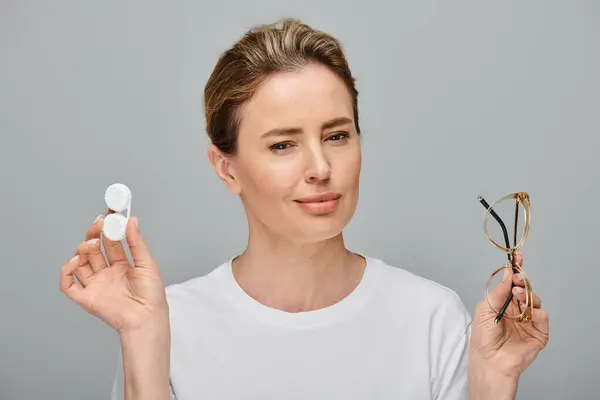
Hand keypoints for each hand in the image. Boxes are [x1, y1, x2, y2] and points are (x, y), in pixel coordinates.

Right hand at [60, 214, 167, 335]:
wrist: (147, 318)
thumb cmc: (152, 295)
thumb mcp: (147, 263)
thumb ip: (137, 242)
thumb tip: (131, 220)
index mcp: (121, 265)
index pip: (111, 241)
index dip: (108, 227)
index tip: (109, 213)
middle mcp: (106, 273)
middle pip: (94, 249)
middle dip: (94, 234)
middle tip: (99, 223)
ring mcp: (95, 285)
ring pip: (80, 262)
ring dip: (83, 249)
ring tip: (93, 244)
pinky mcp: (86, 298)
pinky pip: (68, 284)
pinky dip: (66, 271)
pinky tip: (76, 261)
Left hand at [469, 254, 548, 378]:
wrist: (490, 360)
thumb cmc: (483, 337)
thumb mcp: (485, 308)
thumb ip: (498, 291)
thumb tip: (508, 273)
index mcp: (503, 303)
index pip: (512, 283)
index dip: (515, 270)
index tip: (517, 258)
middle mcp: (516, 310)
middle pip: (525, 288)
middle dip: (522, 280)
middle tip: (517, 277)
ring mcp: (528, 320)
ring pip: (535, 299)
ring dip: (528, 294)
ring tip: (517, 295)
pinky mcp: (539, 332)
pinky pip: (543, 316)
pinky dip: (537, 311)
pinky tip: (529, 312)